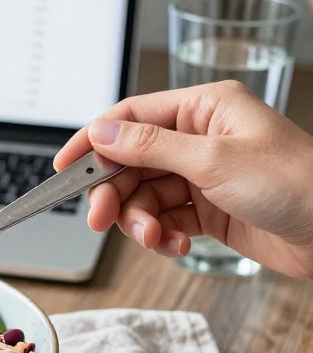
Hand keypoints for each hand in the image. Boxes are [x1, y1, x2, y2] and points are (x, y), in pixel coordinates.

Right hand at [55, 80, 312, 278]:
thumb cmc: (295, 184)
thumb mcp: (213, 161)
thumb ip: (151, 146)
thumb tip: (101, 132)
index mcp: (203, 108)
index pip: (130, 117)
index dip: (93, 141)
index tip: (64, 167)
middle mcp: (199, 138)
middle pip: (130, 162)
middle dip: (115, 193)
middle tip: (102, 220)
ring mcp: (203, 175)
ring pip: (143, 195)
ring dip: (140, 221)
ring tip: (155, 238)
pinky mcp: (208, 209)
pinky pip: (164, 218)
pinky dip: (162, 234)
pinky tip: (177, 244)